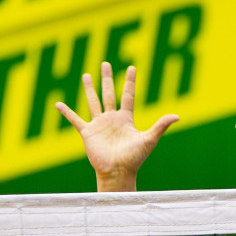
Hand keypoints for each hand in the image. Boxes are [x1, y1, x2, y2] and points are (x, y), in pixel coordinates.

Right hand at [56, 63, 178, 191]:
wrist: (118, 172)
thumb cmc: (134, 158)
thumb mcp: (149, 140)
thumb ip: (160, 126)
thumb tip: (177, 116)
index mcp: (126, 119)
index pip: (128, 95)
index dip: (130, 81)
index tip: (132, 67)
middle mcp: (112, 119)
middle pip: (109, 94)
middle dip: (107, 79)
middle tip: (105, 63)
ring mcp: (99, 125)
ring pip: (93, 102)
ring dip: (89, 89)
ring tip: (86, 75)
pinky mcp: (88, 133)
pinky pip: (75, 120)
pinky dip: (66, 113)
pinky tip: (58, 104)